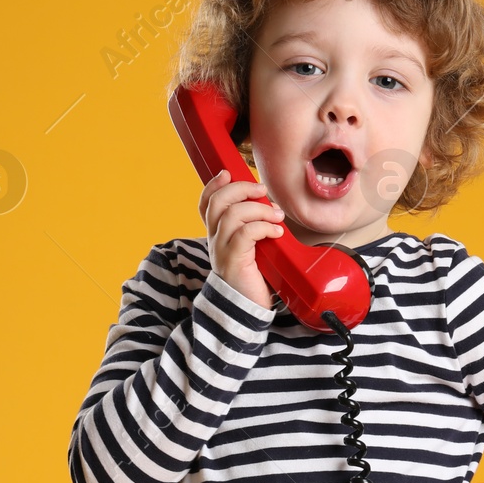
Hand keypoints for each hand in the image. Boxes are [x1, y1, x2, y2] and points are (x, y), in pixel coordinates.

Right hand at [200, 168, 284, 309]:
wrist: (246, 309)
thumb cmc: (252, 278)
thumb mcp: (251, 247)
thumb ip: (251, 228)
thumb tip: (268, 205)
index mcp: (217, 235)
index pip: (205, 204)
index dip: (213, 186)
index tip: (228, 173)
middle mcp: (215, 240)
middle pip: (218, 202)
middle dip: (241, 189)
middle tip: (262, 190)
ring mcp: (222, 250)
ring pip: (233, 215)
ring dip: (259, 209)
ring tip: (277, 216)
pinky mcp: (234, 261)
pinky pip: (245, 234)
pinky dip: (263, 227)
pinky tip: (277, 233)